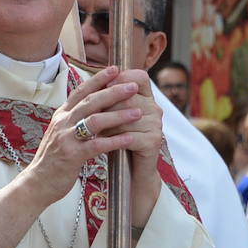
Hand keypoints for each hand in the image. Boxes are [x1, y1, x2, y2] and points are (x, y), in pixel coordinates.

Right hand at [18, 67, 159, 220]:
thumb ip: (75, 118)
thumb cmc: (54, 158)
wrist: (36, 183)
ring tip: (138, 112)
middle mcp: (63, 122)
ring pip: (95, 120)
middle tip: (133, 86)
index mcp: (61, 114)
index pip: (81, 91)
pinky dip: (115, 141)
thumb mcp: (61, 132)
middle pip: (91, 101)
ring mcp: (66, 138)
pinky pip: (97, 145)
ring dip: (119, 115)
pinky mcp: (72, 156)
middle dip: (114, 91)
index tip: (116, 69)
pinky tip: (130, 139)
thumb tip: (94, 103)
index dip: (98, 79)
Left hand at [108, 67, 163, 226]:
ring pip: (126, 117)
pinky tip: (103, 144)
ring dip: (107, 125)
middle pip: (128, 97)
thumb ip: (109, 99)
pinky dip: (113, 140)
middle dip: (107, 106)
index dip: (122, 77)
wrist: (130, 171)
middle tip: (90, 115)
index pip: (139, 77)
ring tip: (94, 132)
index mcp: (147, 97)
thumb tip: (93, 82)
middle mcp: (155, 108)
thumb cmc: (117, 139)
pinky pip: (129, 136)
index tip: (104, 84)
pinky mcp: (153, 141)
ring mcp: (156, 125)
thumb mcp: (113, 116)